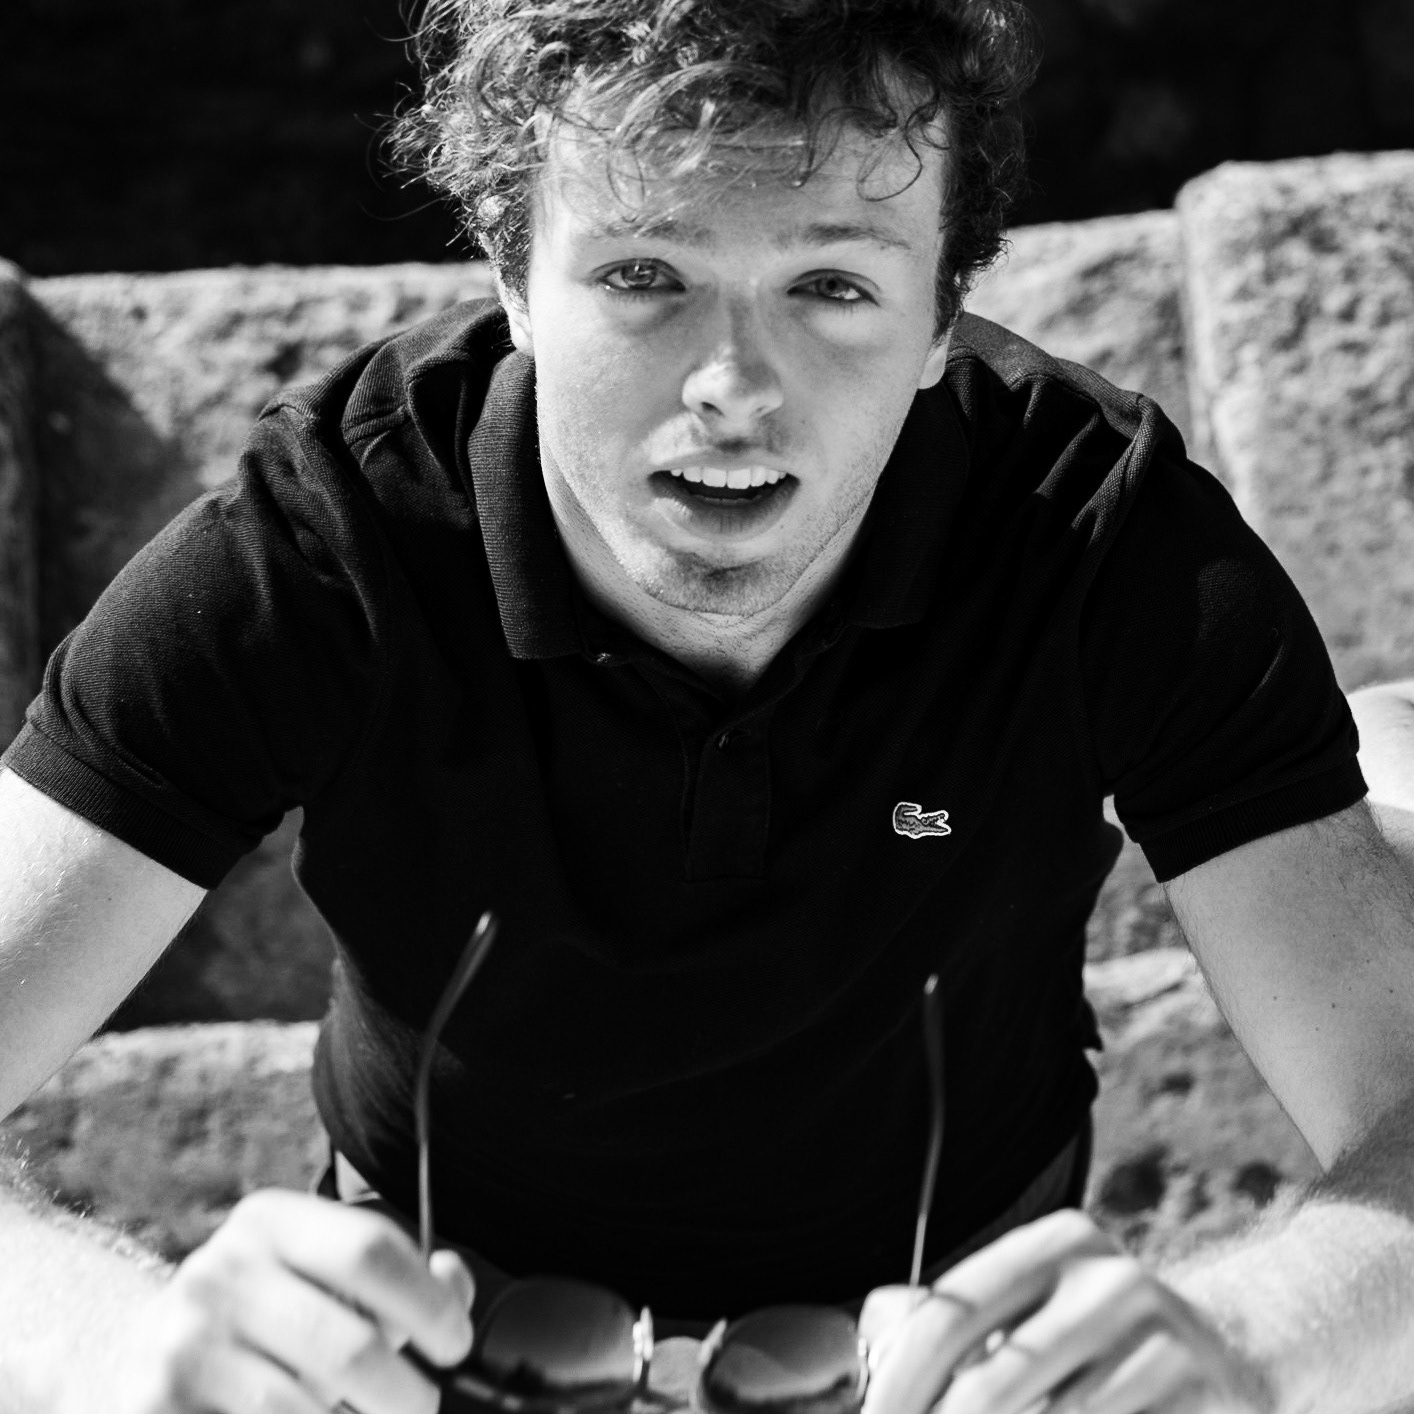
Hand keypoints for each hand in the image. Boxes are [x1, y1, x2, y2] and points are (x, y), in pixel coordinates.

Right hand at [106, 1188, 473, 1413]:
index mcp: (270, 1222)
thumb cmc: (261, 1319)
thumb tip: (452, 1280)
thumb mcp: (316, 1276)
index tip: (456, 1344)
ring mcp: (182, 1343)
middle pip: (350, 1346)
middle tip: (421, 1408)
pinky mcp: (154, 1404)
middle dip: (406, 1394)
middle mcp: (220, 1272)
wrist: (131, 1360)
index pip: (370, 1250)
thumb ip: (396, 1278)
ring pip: (305, 1408)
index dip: (430, 1303)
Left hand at [859, 1209, 1269, 1413]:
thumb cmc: (1101, 1339)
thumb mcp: (1039, 1303)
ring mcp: (1169, 1347)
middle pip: (989, 1389)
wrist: (1244, 1355)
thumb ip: (960, 1319)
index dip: (896, 1386)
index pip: (947, 1317)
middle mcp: (1113, 1282)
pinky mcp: (1209, 1401)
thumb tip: (873, 1344)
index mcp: (1058, 1243)